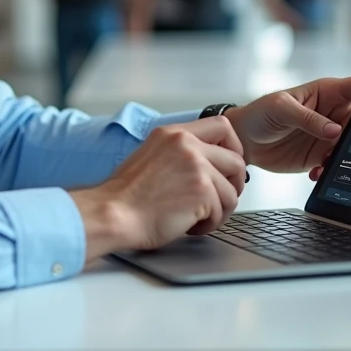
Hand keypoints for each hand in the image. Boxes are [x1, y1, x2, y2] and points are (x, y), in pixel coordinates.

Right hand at [70, 117, 246, 260]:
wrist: (114, 213)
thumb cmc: (127, 195)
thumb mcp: (153, 155)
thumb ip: (181, 152)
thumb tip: (209, 163)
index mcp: (174, 133)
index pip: (222, 126)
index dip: (233, 147)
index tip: (227, 166)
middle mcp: (187, 145)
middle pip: (236, 160)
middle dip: (234, 184)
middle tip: (220, 199)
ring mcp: (197, 166)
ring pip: (231, 190)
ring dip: (219, 209)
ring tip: (196, 218)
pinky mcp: (202, 191)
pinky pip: (222, 211)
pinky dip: (209, 224)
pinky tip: (189, 225)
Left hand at [223, 63, 350, 173]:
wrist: (244, 141)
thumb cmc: (261, 113)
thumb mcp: (281, 109)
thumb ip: (308, 118)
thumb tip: (335, 132)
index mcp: (330, 91)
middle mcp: (335, 112)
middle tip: (348, 143)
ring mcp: (330, 135)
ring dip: (346, 157)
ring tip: (324, 162)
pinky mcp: (322, 155)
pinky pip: (338, 164)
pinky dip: (332, 171)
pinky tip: (316, 173)